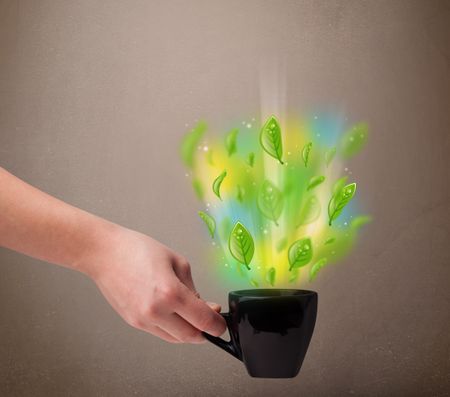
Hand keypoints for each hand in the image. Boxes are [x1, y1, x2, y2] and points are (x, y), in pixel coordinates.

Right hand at [80, 226, 226, 342]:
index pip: (203, 320)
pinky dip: (173, 328)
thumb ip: (193, 288)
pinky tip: (175, 315)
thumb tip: (203, 306)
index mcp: (170, 293)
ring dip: (188, 332)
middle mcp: (156, 311)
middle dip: (205, 332)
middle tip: (211, 320)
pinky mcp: (134, 323)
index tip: (221, 323)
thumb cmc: (138, 250)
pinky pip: (160, 333)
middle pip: (191, 336)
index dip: (217, 325)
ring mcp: (143, 320)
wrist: (105, 254)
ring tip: (192, 315)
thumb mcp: (177, 262)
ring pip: (175, 339)